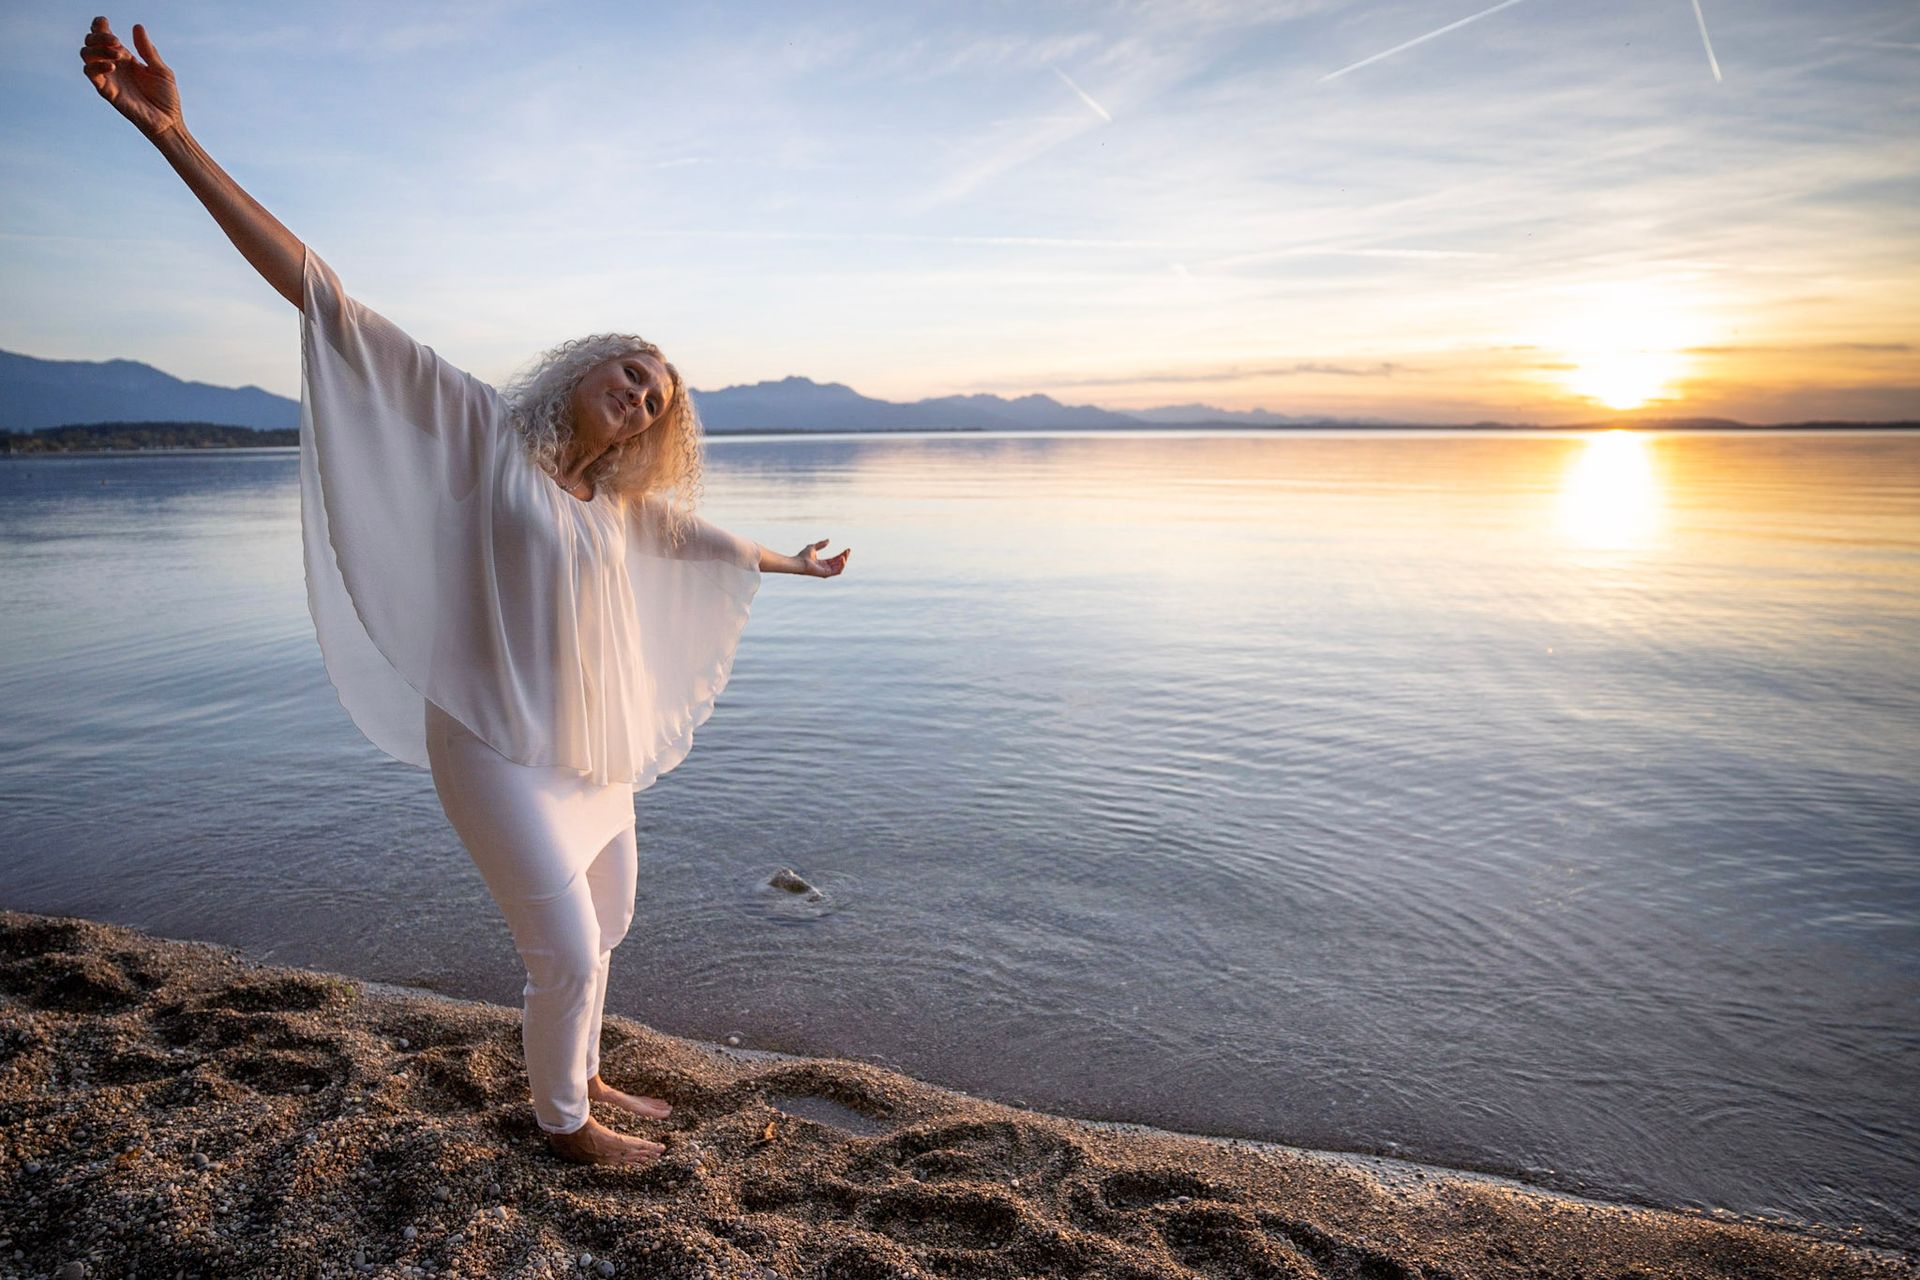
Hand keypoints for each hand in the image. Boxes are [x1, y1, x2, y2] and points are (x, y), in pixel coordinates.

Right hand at [80, 17, 181, 140]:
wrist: (167, 121)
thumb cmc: (166, 97)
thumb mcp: (161, 70)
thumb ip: (147, 49)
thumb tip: (137, 26)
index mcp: (125, 58)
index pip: (103, 36)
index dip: (99, 26)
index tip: (105, 21)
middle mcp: (113, 65)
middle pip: (91, 42)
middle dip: (99, 36)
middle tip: (116, 42)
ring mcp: (108, 78)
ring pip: (86, 55)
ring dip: (98, 49)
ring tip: (117, 54)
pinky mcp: (106, 91)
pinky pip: (91, 74)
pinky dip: (97, 66)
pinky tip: (113, 67)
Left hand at [795, 539, 849, 577]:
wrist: (798, 562)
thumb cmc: (803, 556)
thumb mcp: (813, 547)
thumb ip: (821, 544)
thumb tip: (828, 540)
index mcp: (822, 563)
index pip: (835, 559)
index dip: (841, 554)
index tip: (847, 549)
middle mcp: (825, 568)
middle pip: (838, 563)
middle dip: (844, 557)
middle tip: (848, 550)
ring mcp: (825, 572)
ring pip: (839, 568)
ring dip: (844, 561)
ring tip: (845, 554)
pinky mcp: (826, 574)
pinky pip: (837, 571)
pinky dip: (841, 566)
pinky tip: (842, 558)